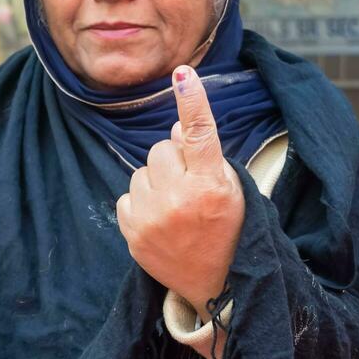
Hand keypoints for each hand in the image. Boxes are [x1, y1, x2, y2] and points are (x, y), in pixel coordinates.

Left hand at [116, 64, 244, 318]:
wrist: (215, 284)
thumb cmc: (227, 228)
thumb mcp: (231, 189)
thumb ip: (204, 156)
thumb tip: (171, 128)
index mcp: (212, 186)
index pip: (200, 133)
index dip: (192, 100)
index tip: (183, 73)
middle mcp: (180, 199)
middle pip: (161, 148)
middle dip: (173, 160)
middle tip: (189, 186)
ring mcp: (153, 218)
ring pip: (142, 171)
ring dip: (156, 181)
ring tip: (175, 208)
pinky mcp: (133, 234)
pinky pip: (127, 195)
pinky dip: (141, 203)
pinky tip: (160, 221)